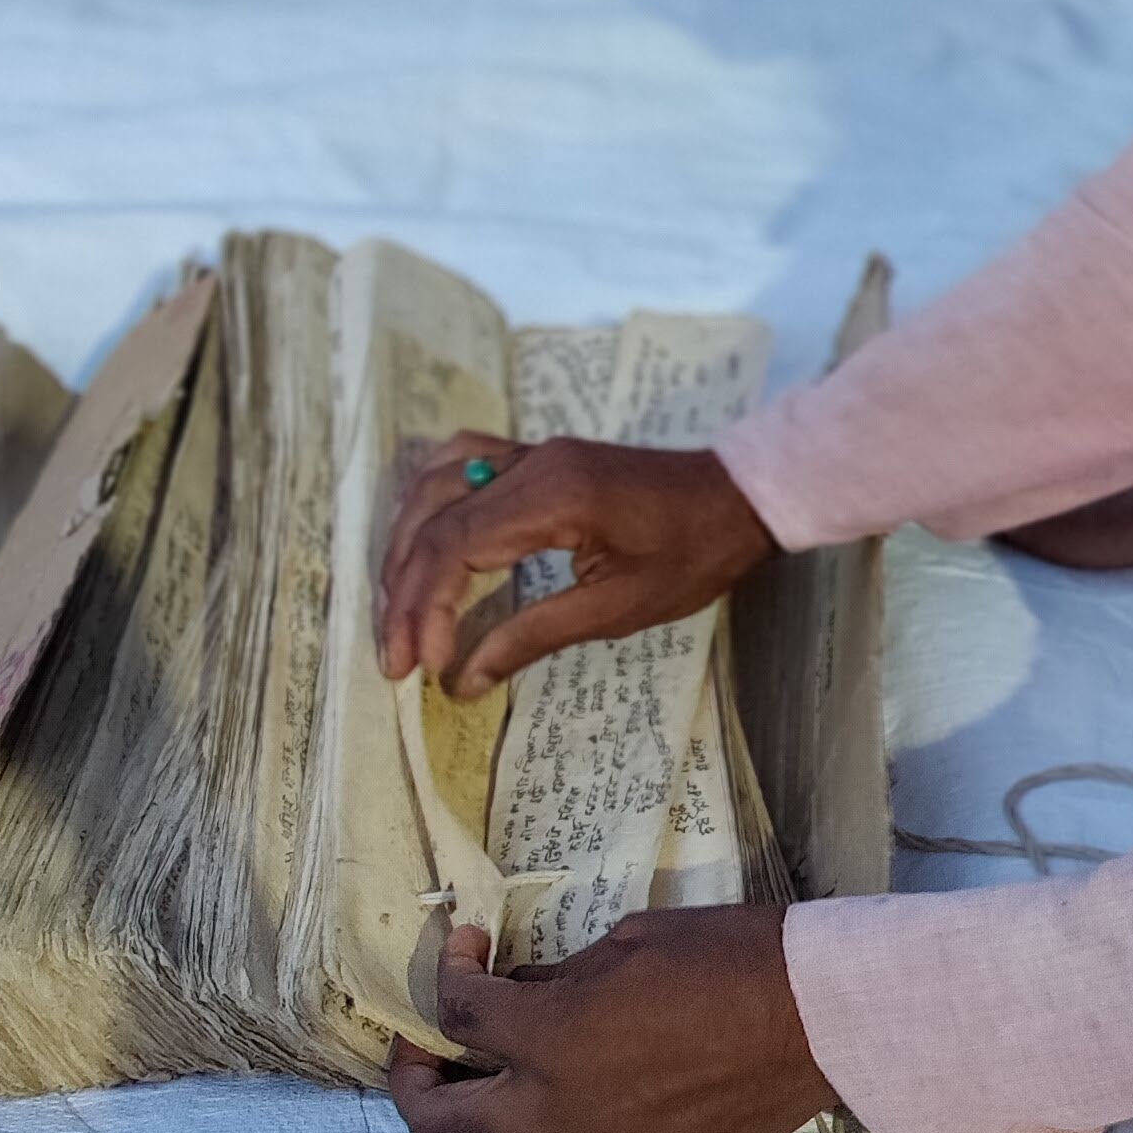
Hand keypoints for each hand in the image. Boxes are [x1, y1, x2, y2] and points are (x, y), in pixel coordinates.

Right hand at [378, 432, 773, 693]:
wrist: (738, 497)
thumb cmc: (692, 555)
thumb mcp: (618, 610)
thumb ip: (532, 637)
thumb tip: (464, 680)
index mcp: (553, 497)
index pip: (456, 548)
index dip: (426, 610)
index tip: (424, 666)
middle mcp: (531, 463)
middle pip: (434, 521)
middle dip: (404, 593)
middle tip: (394, 659)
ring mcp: (532, 452)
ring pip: (435, 486)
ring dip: (405, 548)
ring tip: (397, 611)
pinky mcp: (538, 456)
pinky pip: (461, 462)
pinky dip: (429, 503)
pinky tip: (418, 539)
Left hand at [389, 911, 833, 1132]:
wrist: (813, 1026)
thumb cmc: (725, 961)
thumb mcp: (627, 942)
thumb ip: (556, 977)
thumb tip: (514, 992)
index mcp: (550, 1038)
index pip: (458, 1014)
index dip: (450, 972)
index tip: (469, 950)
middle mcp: (553, 1113)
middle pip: (436, 1126)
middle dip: (415, 1084)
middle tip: (428, 1052)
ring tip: (491, 1098)